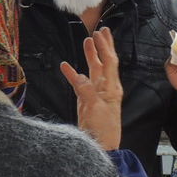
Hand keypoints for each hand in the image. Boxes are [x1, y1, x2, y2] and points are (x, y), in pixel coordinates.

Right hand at [60, 28, 122, 150]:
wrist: (100, 146)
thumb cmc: (103, 129)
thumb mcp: (95, 109)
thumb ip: (87, 91)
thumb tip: (78, 76)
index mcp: (112, 87)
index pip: (110, 61)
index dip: (105, 46)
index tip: (101, 32)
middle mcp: (105, 88)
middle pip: (104, 62)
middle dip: (101, 46)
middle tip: (99, 30)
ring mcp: (95, 93)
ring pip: (92, 70)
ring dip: (89, 56)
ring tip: (86, 42)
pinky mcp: (86, 100)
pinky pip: (78, 83)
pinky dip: (72, 74)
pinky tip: (65, 66)